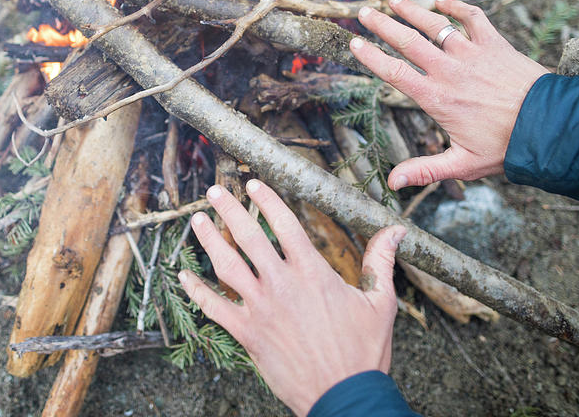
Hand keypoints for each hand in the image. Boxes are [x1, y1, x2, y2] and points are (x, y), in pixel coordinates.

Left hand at [179, 180, 406, 416]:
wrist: (344, 396)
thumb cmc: (363, 352)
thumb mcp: (380, 303)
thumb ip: (381, 263)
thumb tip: (396, 232)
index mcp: (312, 272)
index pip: (285, 223)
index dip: (267, 199)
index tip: (253, 183)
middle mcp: (282, 284)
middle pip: (249, 236)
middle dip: (230, 209)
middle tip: (215, 191)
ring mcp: (260, 308)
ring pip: (226, 265)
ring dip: (208, 239)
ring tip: (197, 220)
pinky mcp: (247, 333)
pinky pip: (213, 307)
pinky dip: (195, 290)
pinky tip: (182, 275)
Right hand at [351, 0, 548, 188]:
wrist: (551, 125)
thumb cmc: (507, 147)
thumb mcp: (463, 164)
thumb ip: (425, 170)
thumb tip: (392, 183)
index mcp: (436, 97)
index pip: (394, 72)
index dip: (371, 57)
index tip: (354, 44)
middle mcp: (449, 70)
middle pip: (407, 40)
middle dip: (382, 24)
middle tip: (363, 11)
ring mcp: (472, 53)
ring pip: (435, 24)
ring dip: (412, 9)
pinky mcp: (495, 44)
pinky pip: (473, 17)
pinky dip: (457, 7)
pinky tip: (443, 1)